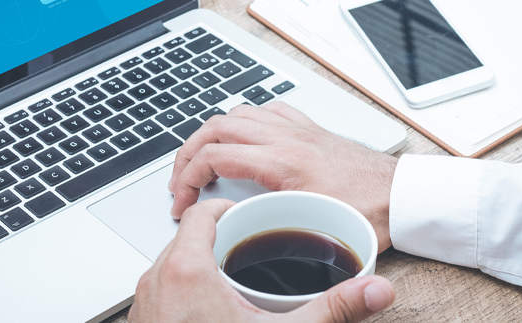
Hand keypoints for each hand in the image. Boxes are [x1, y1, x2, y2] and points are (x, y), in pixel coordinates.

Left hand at [128, 199, 395, 322]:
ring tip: (230, 282)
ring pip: (170, 265)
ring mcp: (145, 304)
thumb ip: (333, 308)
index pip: (201, 213)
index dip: (227, 208)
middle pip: (186, 237)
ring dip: (198, 266)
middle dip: (218, 239)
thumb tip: (375, 290)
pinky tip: (210, 313)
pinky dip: (182, 292)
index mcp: (187, 270)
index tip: (247, 216)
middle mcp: (157, 281)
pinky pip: (160, 293)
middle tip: (248, 248)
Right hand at [168, 102, 398, 251]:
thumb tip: (241, 236)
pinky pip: (267, 109)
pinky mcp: (308, 128)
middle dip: (188, 153)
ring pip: (238, 113)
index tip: (182, 204)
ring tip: (202, 159)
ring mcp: (297, 129)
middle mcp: (286, 137)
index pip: (214, 156)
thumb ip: (273, 227)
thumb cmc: (370, 211)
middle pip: (216, 128)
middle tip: (180, 182)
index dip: (188, 180)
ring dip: (212, 134)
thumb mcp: (313, 227)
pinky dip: (245, 120)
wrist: (403, 194)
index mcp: (282, 162)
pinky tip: (243, 138)